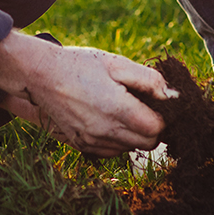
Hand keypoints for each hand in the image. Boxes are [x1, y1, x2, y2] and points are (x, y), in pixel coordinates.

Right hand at [0, 32, 173, 155]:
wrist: (42, 74)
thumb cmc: (81, 64)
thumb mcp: (117, 63)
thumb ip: (149, 80)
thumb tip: (172, 97)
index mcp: (118, 109)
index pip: (157, 129)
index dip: (162, 115)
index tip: (154, 102)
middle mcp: (106, 131)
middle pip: (147, 143)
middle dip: (151, 127)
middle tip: (141, 105)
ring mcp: (92, 141)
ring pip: (129, 149)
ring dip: (133, 134)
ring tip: (121, 109)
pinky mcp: (81, 145)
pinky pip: (111, 151)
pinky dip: (116, 140)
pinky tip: (108, 119)